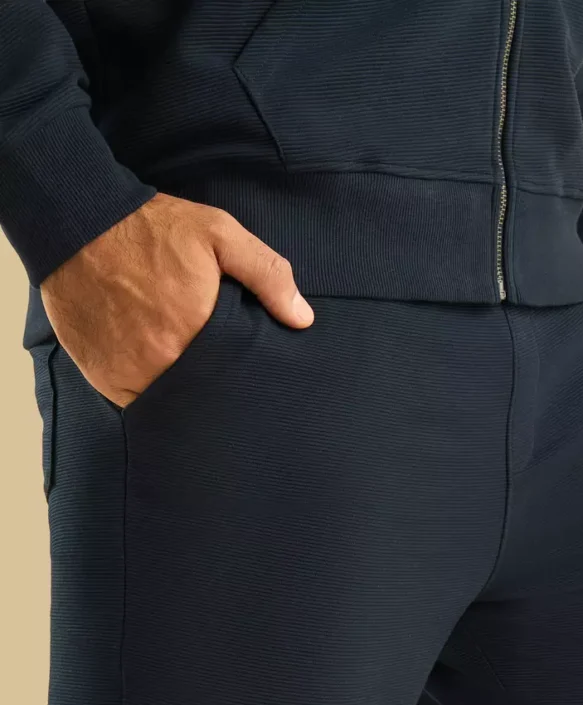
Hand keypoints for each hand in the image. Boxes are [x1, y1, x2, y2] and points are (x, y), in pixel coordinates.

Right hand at [40, 192, 313, 407]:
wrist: (79, 224)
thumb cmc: (153, 230)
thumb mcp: (220, 235)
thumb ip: (267, 276)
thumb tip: (302, 319)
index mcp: (197, 332)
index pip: (233, 378)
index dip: (243, 379)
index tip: (248, 375)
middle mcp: (162, 361)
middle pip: (201, 396)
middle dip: (214, 391)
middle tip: (220, 377)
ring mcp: (129, 373)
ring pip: (168, 403)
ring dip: (181, 396)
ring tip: (189, 375)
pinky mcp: (103, 376)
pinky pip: (134, 401)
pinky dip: (147, 393)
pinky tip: (157, 372)